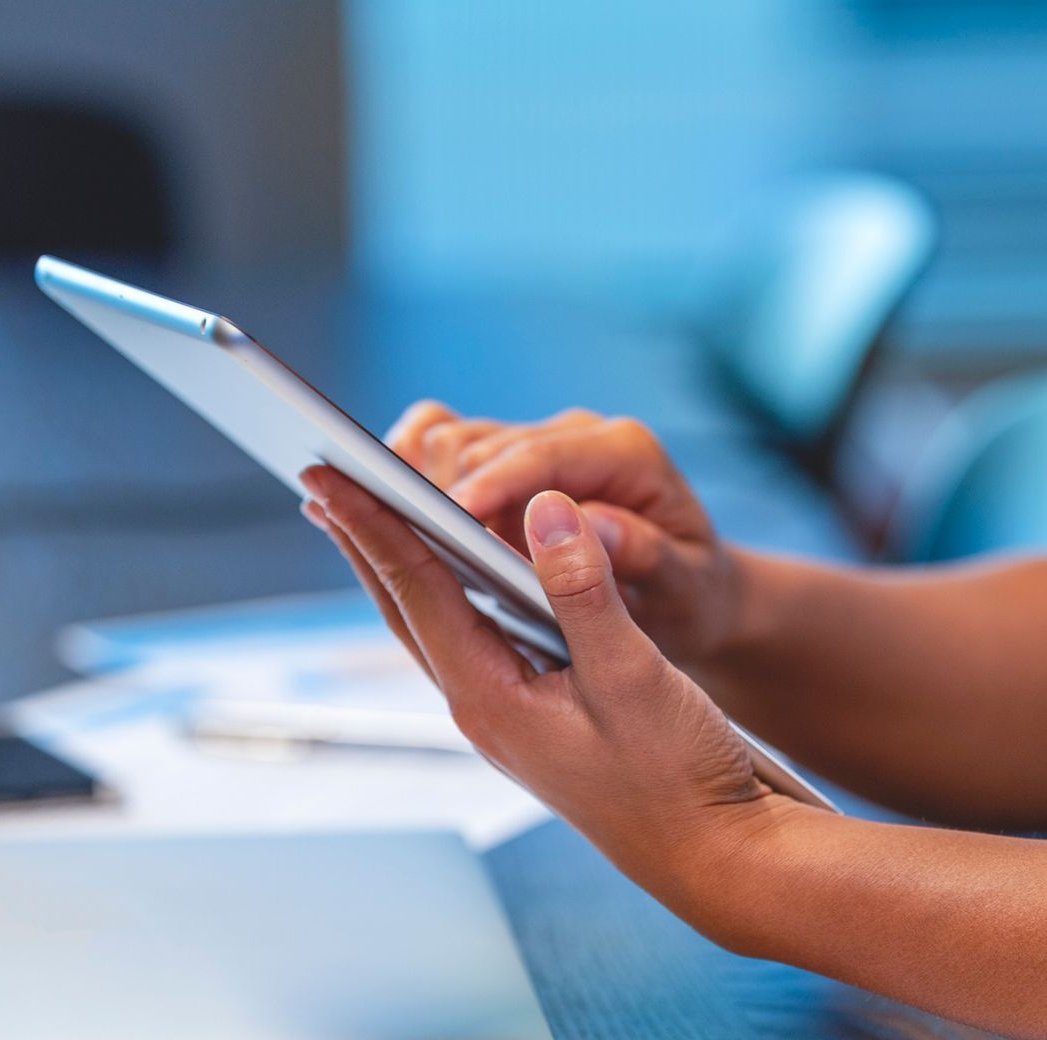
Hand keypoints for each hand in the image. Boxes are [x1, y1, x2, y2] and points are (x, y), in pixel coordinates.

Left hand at [299, 463, 783, 916]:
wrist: (714, 851)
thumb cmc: (678, 777)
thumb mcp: (635, 677)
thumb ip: (585, 591)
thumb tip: (545, 509)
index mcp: (491, 698)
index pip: (416, 589)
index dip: (371, 522)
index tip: (326, 470)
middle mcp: (485, 707)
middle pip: (404, 607)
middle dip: (363, 540)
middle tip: (320, 476)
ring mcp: (507, 715)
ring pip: (434, 625)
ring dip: (398, 566)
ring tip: (364, 515)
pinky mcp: (536, 716)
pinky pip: (474, 639)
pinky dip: (451, 593)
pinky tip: (453, 573)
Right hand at [384, 401, 742, 664]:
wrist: (694, 592)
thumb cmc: (693, 594)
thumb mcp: (686, 587)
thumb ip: (641, 556)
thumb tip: (585, 525)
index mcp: (625, 454)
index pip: (544, 459)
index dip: (493, 485)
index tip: (451, 519)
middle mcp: (575, 437)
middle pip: (481, 442)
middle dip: (430, 484)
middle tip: (378, 524)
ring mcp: (537, 448)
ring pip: (450, 443)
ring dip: (406, 480)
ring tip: (352, 515)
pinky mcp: (508, 468)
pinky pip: (443, 456)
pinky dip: (403, 476)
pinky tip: (367, 508)